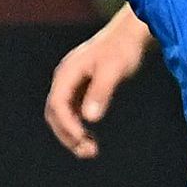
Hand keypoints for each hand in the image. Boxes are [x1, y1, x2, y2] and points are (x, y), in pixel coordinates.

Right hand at [45, 7, 148, 157]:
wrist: (131, 35)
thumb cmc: (123, 50)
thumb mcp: (113, 71)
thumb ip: (101, 92)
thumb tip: (90, 118)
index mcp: (67, 73)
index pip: (57, 104)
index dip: (67, 125)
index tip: (82, 139)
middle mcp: (64, 79)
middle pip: (55, 113)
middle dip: (67, 135)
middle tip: (88, 152)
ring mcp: (71, 84)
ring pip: (63, 116)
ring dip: (72, 134)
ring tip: (90, 151)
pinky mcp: (81, 88)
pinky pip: (73, 113)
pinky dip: (79, 127)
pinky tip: (91, 138)